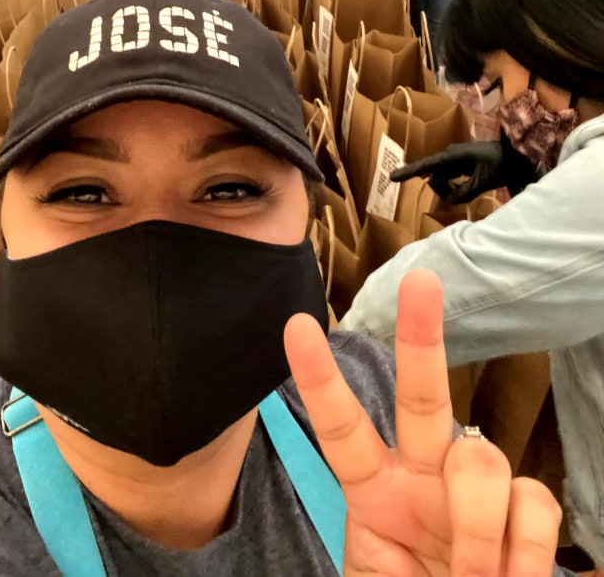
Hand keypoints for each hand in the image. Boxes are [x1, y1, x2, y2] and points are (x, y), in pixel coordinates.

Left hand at [285, 270, 560, 576]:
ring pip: (482, 458)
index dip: (320, 381)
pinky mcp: (523, 510)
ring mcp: (474, 489)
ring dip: (477, 524)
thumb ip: (383, 565)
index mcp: (374, 491)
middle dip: (420, 335)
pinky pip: (533, 501)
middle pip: (421, 396)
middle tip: (420, 280)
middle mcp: (424, 475)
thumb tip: (444, 562)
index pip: (342, 428)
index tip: (295, 326)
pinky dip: (526, 547)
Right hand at [389, 141, 504, 202]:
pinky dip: (455, 187)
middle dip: (443, 190)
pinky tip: (469, 188)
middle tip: (466, 194)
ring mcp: (455, 160)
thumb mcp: (483, 181)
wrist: (516, 155)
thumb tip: (450, 200)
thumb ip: (464, 192)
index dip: (409, 172)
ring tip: (471, 191)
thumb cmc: (500, 164)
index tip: (392, 177)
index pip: (426, 166)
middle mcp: (449, 156)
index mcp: (452, 156)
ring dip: (451, 190)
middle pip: (435, 178)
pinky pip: (449, 179)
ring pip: (442, 180)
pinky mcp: (461, 164)